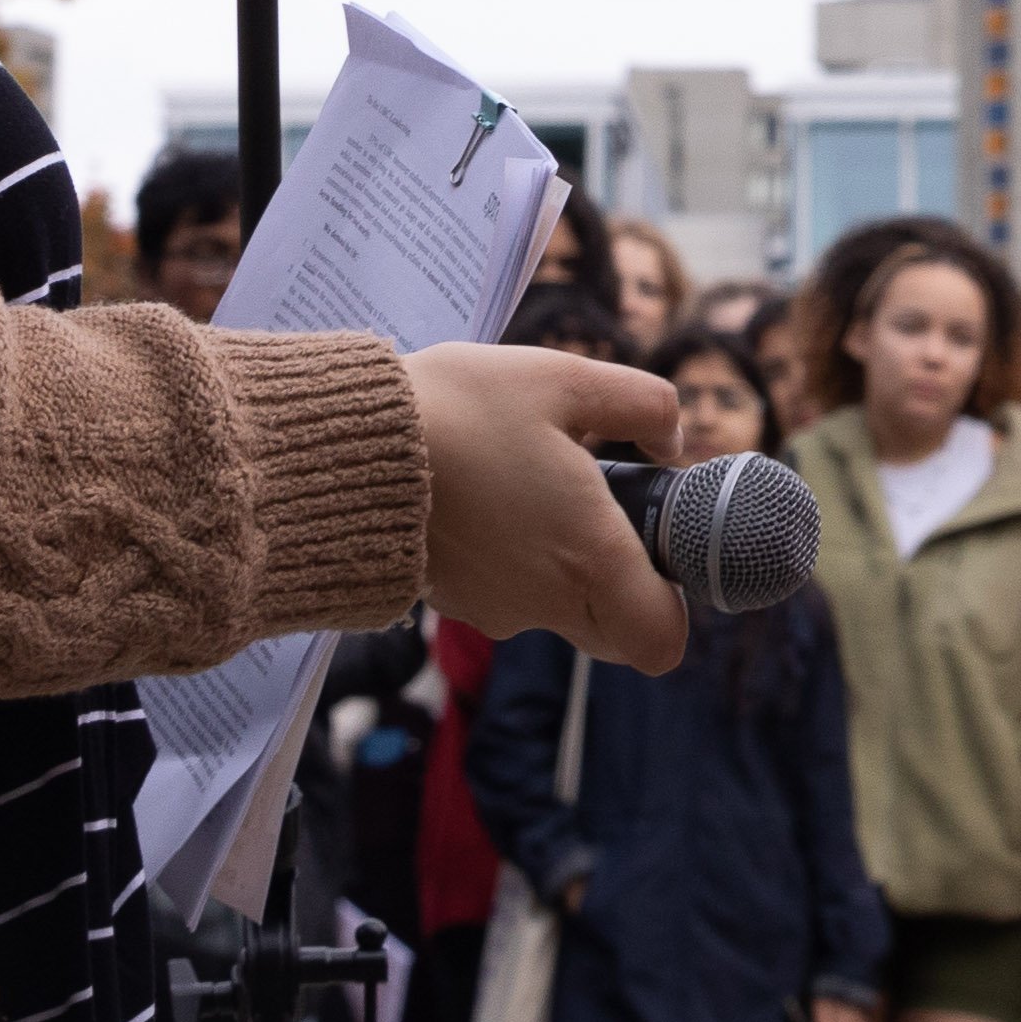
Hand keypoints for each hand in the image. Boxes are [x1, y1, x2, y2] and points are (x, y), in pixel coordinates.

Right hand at [409, 343, 689, 672]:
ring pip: (557, 609)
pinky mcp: (449, 600)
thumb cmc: (464, 409)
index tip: (663, 550)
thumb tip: (671, 440)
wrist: (345, 447)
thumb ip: (645, 404)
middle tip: (608, 510)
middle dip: (626, 585)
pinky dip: (513, 559)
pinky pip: (505, 594)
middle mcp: (542, 602)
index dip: (675, 607)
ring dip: (564, 564)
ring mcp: (490, 608)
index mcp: (588, 557)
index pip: (659, 642)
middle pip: (615, 631)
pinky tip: (491, 497)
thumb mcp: (569, 379)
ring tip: (537, 484)